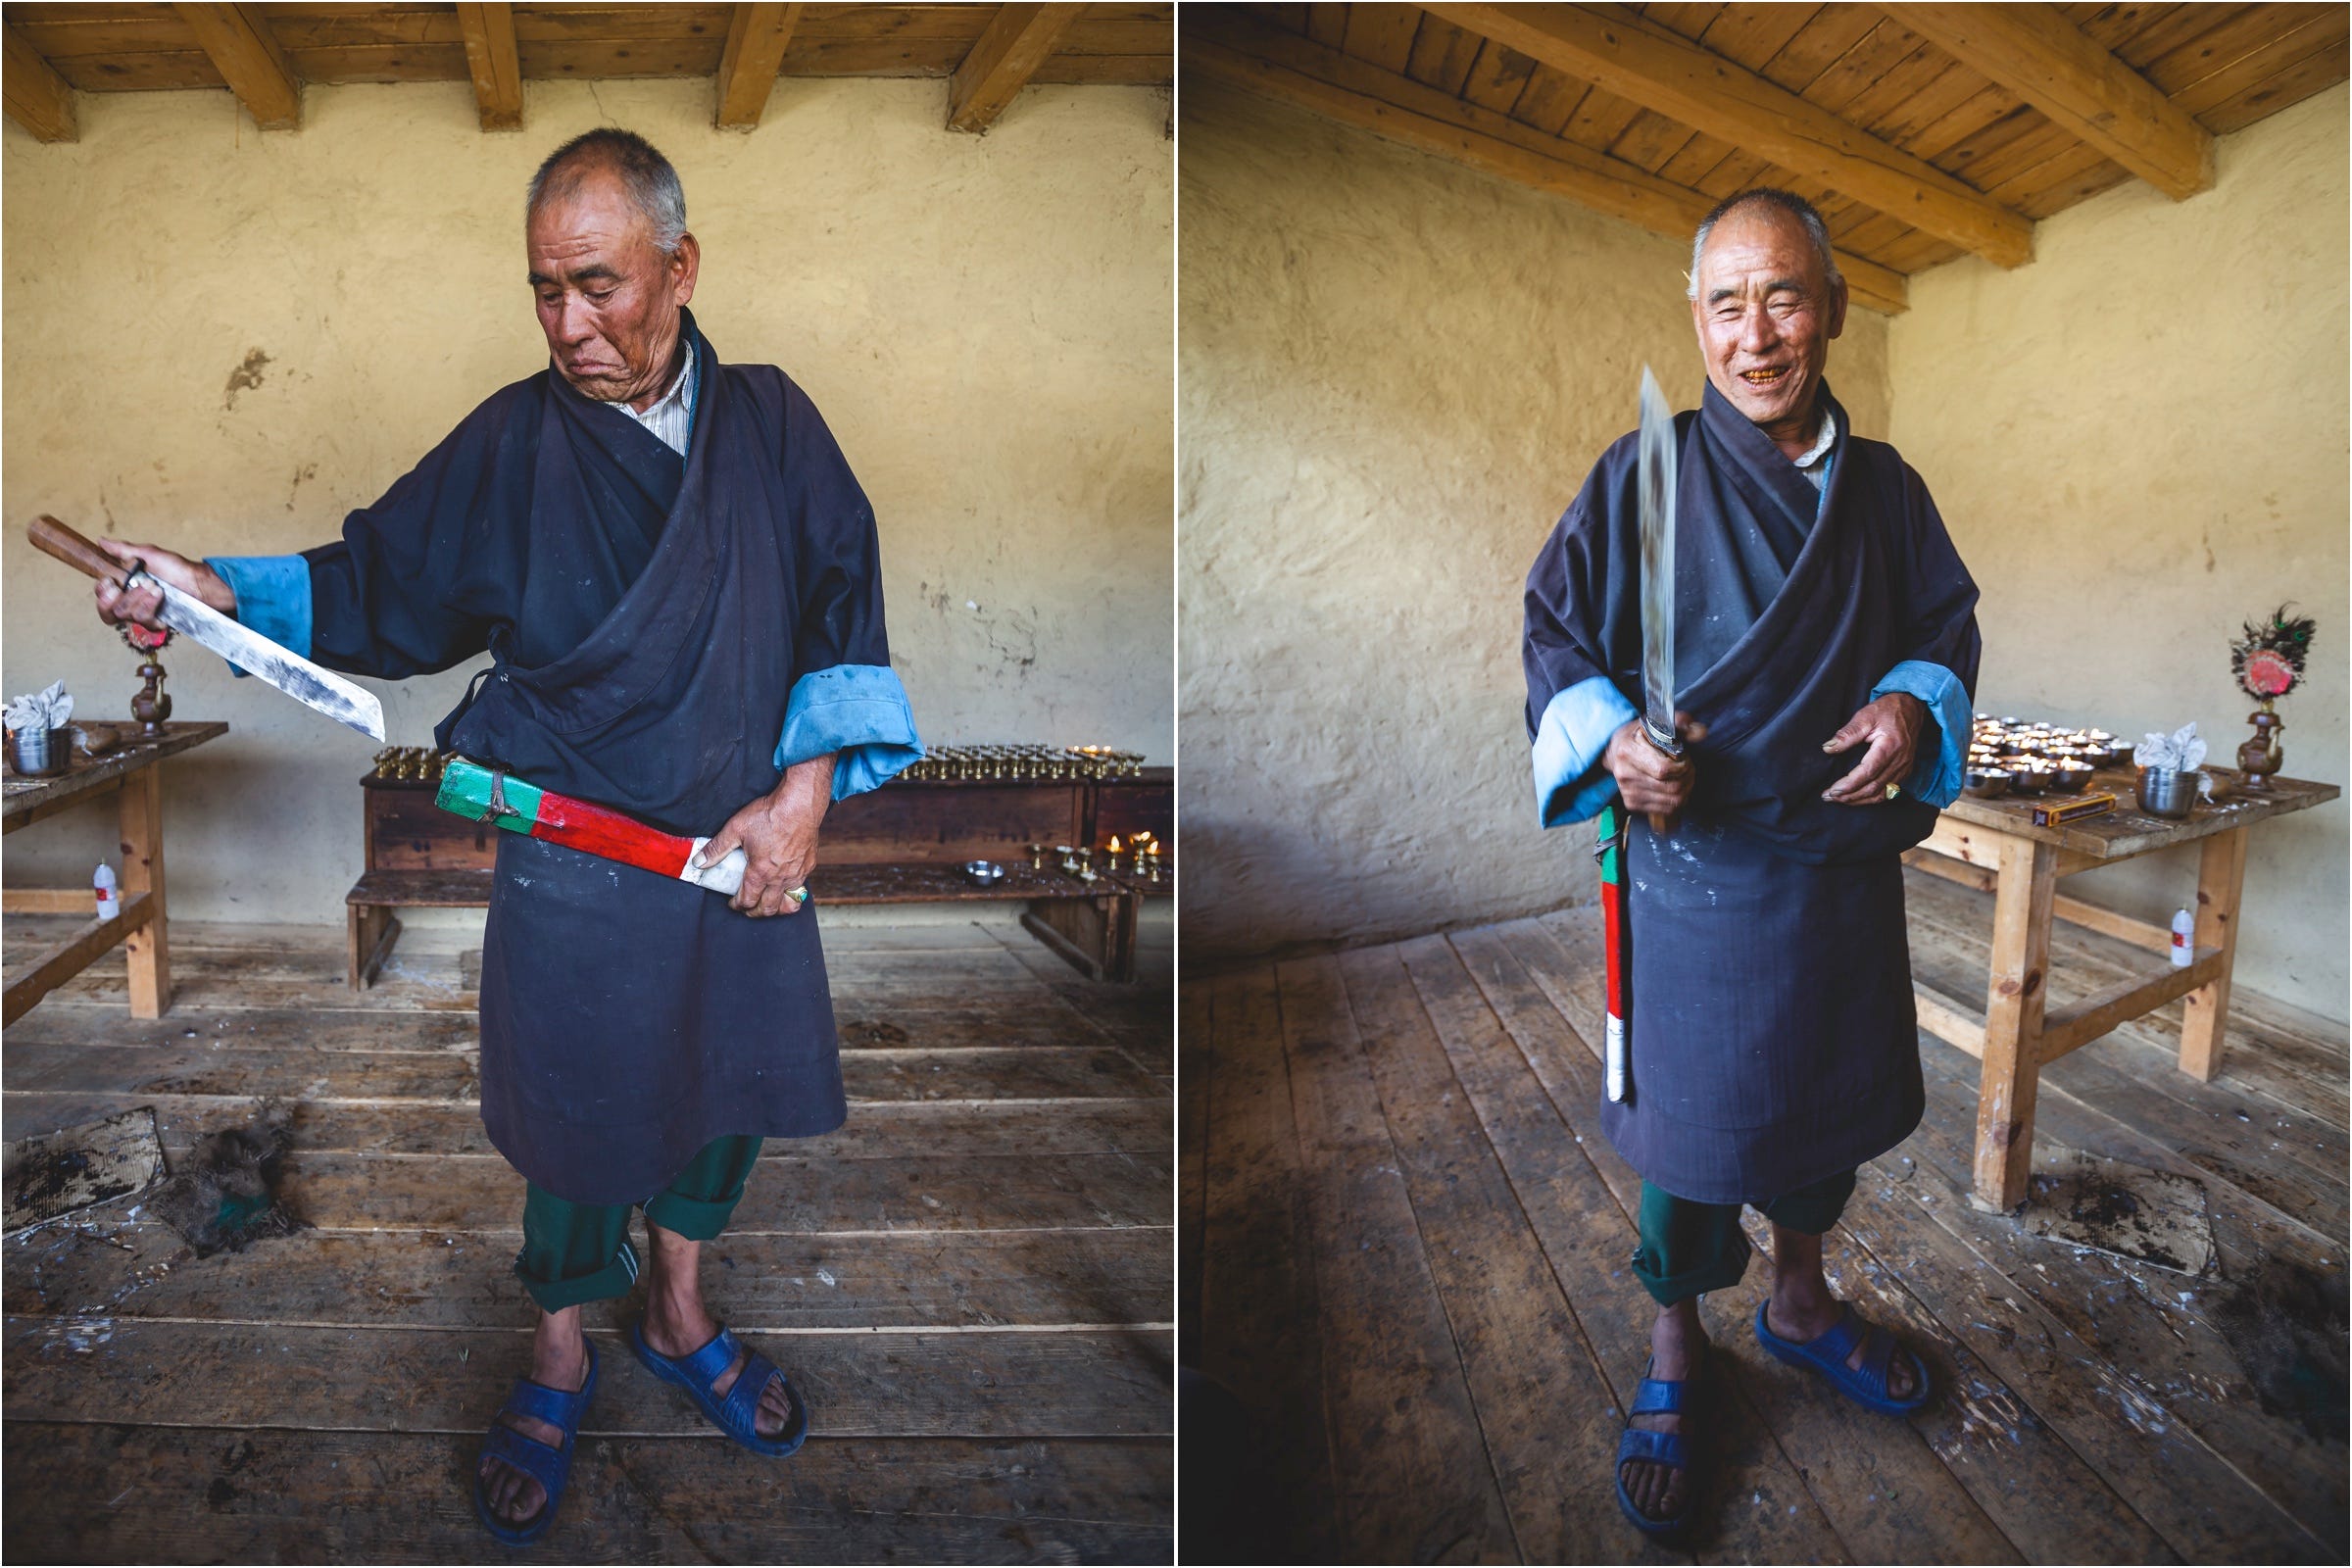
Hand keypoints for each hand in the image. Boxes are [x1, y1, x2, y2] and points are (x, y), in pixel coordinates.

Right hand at [91, 539, 234, 632]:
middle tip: (135, 585)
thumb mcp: (148, 554)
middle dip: (122, 597)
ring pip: (126, 614)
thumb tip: (102, 541)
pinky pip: (144, 621)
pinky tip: (160, 596)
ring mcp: (143, 614)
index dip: (102, 593)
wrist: (198, 581)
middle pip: (109, 612)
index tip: (111, 582)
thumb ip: (123, 550)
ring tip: (156, 587)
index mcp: (124, 587)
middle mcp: (131, 602)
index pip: (102, 597)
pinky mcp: (156, 622)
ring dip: (141, 597)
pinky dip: (150, 606)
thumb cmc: (176, 568)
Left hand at [696, 754, 836, 916]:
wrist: (800, 803)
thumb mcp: (736, 829)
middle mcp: (780, 878)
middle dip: (754, 912)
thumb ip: (716, 848)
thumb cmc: (770, 814)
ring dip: (776, 909)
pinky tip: (785, 886)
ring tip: (768, 905)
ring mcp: (797, 874)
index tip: (732, 902)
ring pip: (788, 905)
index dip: (737, 905)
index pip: (747, 900)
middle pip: (767, 909)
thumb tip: (698, 862)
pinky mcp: (809, 866)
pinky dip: (791, 894)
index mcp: (760, 872)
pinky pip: (800, 890)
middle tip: (747, 908)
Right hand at [1605, 713, 1703, 817]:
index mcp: (1628, 751)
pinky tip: (1674, 787)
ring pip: (1672, 801)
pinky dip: (1677, 800)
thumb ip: (1681, 723)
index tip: (1684, 759)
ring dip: (1686, 790)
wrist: (1614, 750)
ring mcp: (1627, 791)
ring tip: (1683, 777)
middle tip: (1688, 768)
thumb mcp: (1658, 723)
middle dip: (1688, 778)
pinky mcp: (1631, 804)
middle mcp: (1624, 773)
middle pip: (1671, 788)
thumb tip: (1701, 731)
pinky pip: (1666, 809)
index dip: (1682, 766)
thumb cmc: (1640, 736)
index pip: (1663, 770)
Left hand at [1822, 692, 1924, 804]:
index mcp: (1890, 746)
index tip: (1832, 790)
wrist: (1912, 708)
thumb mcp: (1865, 716)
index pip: (1868, 772)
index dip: (1849, 784)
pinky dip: (1871, 798)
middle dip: (1849, 796)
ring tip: (1839, 799)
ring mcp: (1904, 768)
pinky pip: (1888, 792)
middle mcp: (1900, 761)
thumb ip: (1847, 733)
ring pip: (1881, 794)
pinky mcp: (1905, 771)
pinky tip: (1857, 797)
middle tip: (1828, 797)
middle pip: (1873, 787)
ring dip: (1859, 800)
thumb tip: (1828, 748)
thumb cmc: (1888, 710)